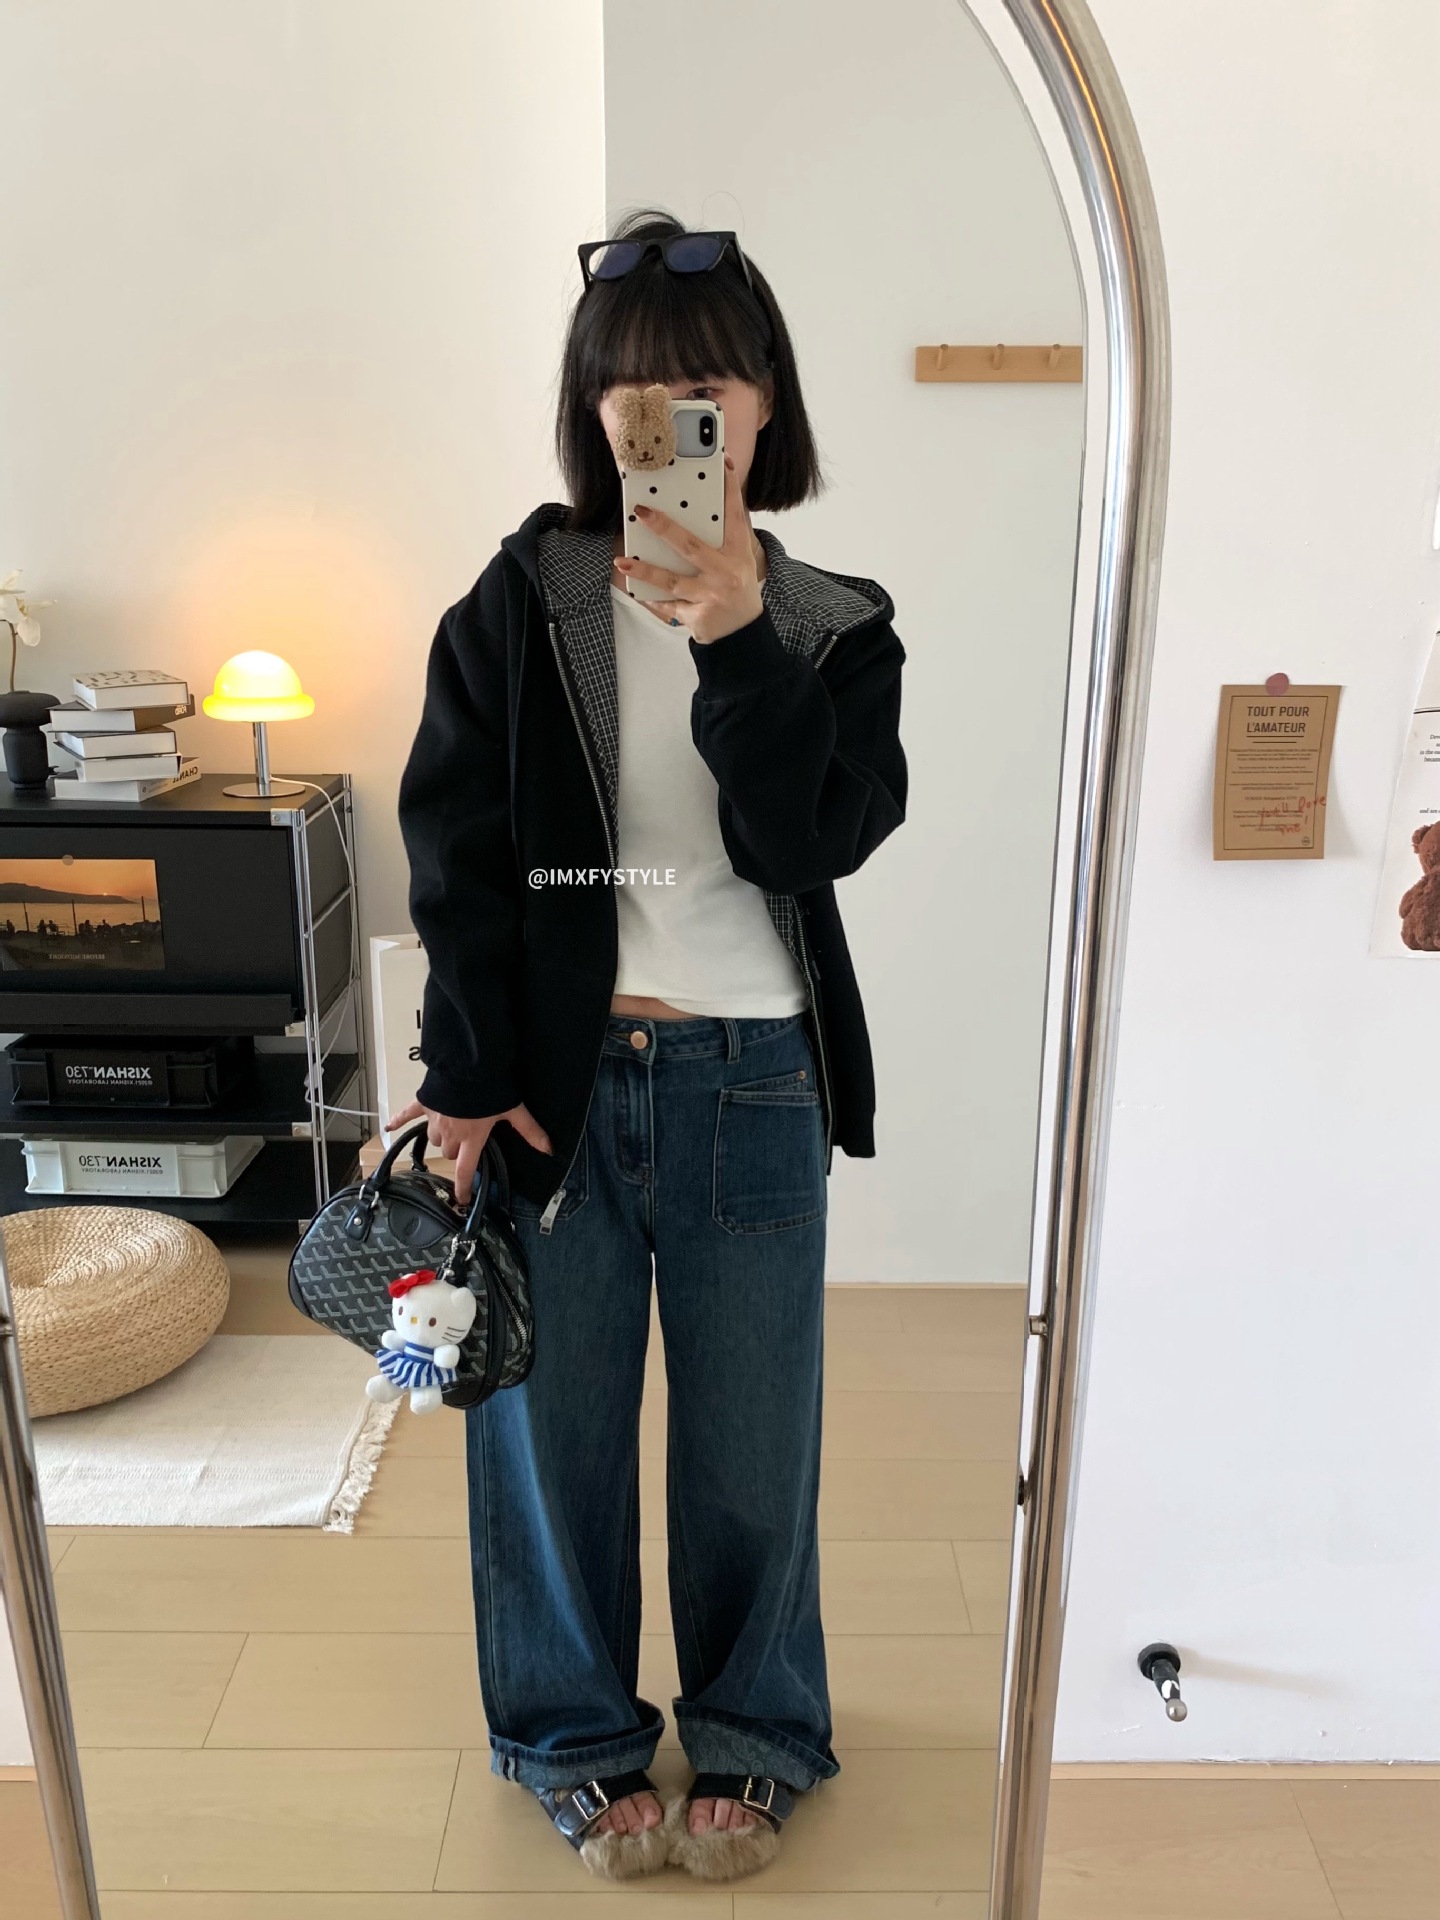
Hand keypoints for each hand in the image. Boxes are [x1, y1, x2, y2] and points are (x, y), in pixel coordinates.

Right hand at [386, 1098, 552, 1205]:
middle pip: (448, 1152)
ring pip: (433, 1136)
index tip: (460, 1201)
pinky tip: (388, 1125)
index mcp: (471, 1138)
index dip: (463, 1188)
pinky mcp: (423, 1104)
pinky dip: (398, 1120)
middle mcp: (450, 1134)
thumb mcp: (514, 1110)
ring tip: (451, 1124)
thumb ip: (529, 1131)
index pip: (465, 1170)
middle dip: (456, 1149)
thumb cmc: (490, 1089)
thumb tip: (549, 1148)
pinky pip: (407, 1114)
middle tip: (466, 1139)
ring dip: (441, 1135)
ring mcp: (434, 1119)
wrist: (467, 1065)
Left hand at [614, 455, 762, 643]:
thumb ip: (724, 537)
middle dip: (665, 528)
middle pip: (691, 547)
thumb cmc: (736, 589)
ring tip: (622, 563)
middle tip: (643, 511)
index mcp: (738, 554)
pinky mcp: (697, 616)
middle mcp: (726, 573)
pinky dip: (651, 599)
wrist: (742, 634)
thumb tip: (698, 508)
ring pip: (673, 580)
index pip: (736, 516)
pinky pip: (668, 605)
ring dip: (646, 571)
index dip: (731, 489)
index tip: (725, 464)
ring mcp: (711, 596)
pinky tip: (634, 589)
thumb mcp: (739, 561)